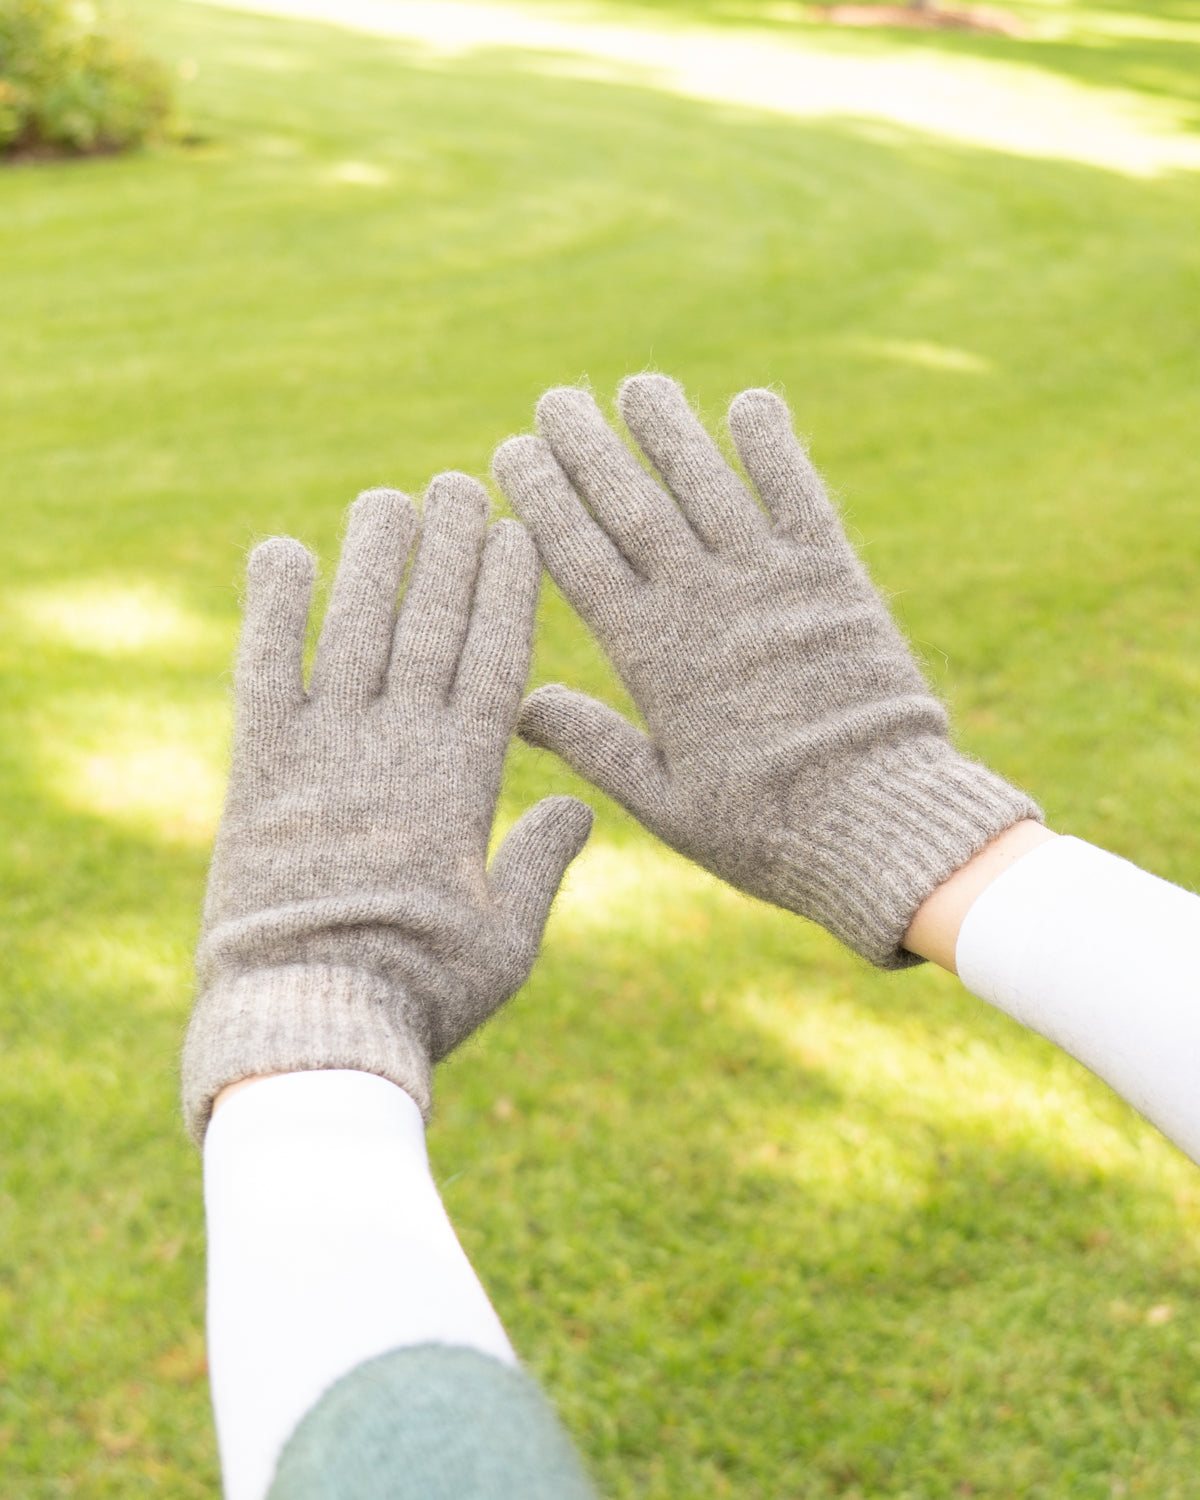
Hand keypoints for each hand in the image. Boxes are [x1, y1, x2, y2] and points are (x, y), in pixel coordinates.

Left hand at [182, 476, 592, 1142]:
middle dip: (453, 552)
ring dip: (375, 559)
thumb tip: (580, 811)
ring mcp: (329, 750)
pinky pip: (266, 670)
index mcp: (466, 782)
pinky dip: (273, 609)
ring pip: (360, 629)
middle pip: (433, 627)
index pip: (498, 662)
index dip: (511, 594)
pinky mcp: (261, 769)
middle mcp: (401, 746)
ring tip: (390, 498)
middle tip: (464, 483)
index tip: (522, 534)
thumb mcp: (506, 938)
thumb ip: (541, 864)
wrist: (313, 1020)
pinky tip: (281, 550)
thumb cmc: (421, 991)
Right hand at [493, 375, 1036, 967]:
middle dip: (587, 447)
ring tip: (639, 385)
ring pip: (707, 485)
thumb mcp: (663, 802)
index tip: (512, 451)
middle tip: (554, 399)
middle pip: (632, 505)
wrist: (877, 821)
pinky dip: (772, 446)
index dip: (542, 497)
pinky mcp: (834, 578)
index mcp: (653, 656)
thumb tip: (520, 702)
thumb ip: (593, 744)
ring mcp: (770, 583)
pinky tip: (749, 403)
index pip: (580, 555)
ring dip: (669, 429)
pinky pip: (798, 495)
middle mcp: (705, 603)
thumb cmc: (762, 826)